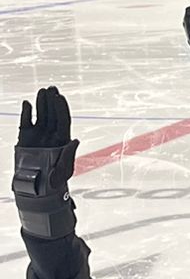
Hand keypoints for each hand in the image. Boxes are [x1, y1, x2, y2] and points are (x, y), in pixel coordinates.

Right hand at [14, 85, 78, 238]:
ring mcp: (38, 136)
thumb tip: (75, 140)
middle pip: (52, 114)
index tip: (60, 97)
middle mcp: (51, 135)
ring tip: (41, 91)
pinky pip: (26, 122)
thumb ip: (68, 154)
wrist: (36, 190)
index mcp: (63, 140)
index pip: (63, 120)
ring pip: (40, 115)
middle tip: (51, 88)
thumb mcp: (64, 169)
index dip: (62, 108)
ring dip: (41, 103)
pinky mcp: (25, 138)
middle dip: (52, 101)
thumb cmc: (54, 182)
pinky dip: (26, 112)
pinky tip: (27, 103)